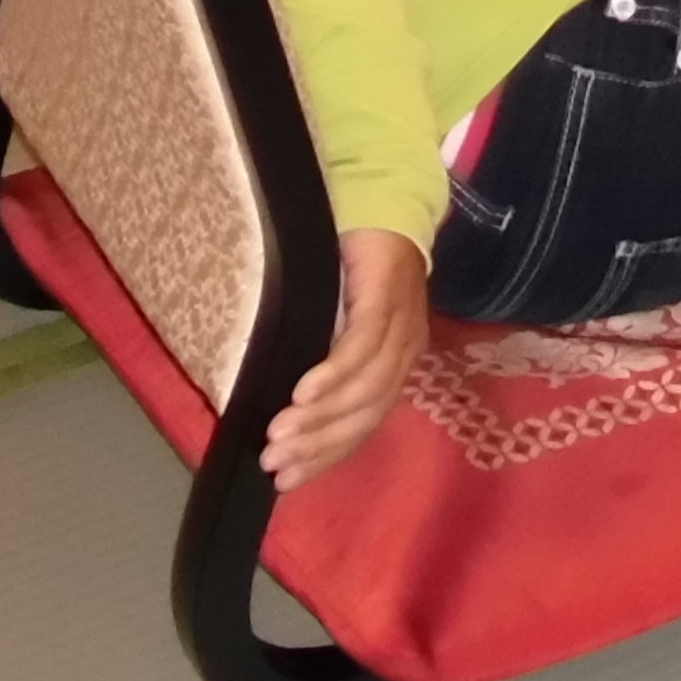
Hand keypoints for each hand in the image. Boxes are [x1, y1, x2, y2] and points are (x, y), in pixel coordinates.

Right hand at [260, 227, 427, 487]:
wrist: (380, 199)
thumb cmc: (352, 265)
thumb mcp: (339, 322)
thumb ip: (325, 363)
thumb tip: (284, 411)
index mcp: (396, 363)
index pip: (364, 424)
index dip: (326, 456)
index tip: (285, 481)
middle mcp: (406, 351)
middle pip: (365, 414)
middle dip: (317, 445)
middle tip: (274, 463)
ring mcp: (402, 324)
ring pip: (364, 387)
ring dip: (318, 417)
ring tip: (278, 435)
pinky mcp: (387, 296)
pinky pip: (362, 345)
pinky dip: (332, 375)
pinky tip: (302, 394)